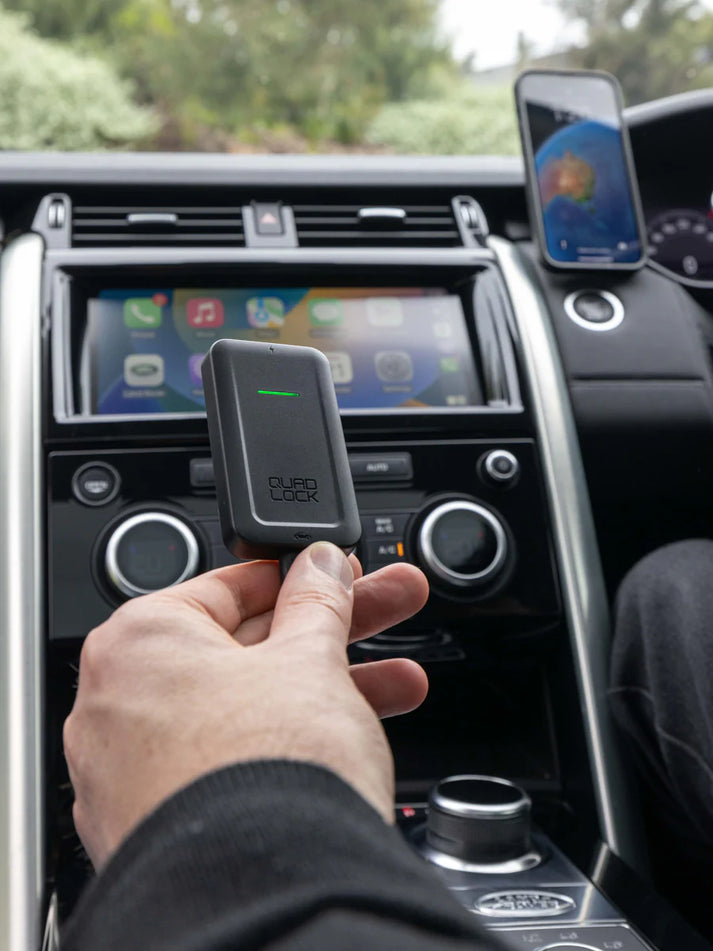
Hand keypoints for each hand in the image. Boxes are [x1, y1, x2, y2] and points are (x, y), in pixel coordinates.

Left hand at [64, 543, 428, 868]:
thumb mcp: (309, 660)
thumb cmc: (262, 773)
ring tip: (397, 684)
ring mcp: (132, 772)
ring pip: (243, 707)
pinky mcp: (156, 823)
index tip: (338, 575)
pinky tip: (347, 739)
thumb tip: (322, 567)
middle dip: (330, 630)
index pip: (230, 586)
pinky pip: (226, 759)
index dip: (300, 576)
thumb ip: (317, 601)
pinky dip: (282, 744)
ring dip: (326, 691)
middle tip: (384, 604)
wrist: (264, 896)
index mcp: (138, 642)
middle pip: (244, 647)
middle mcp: (118, 704)